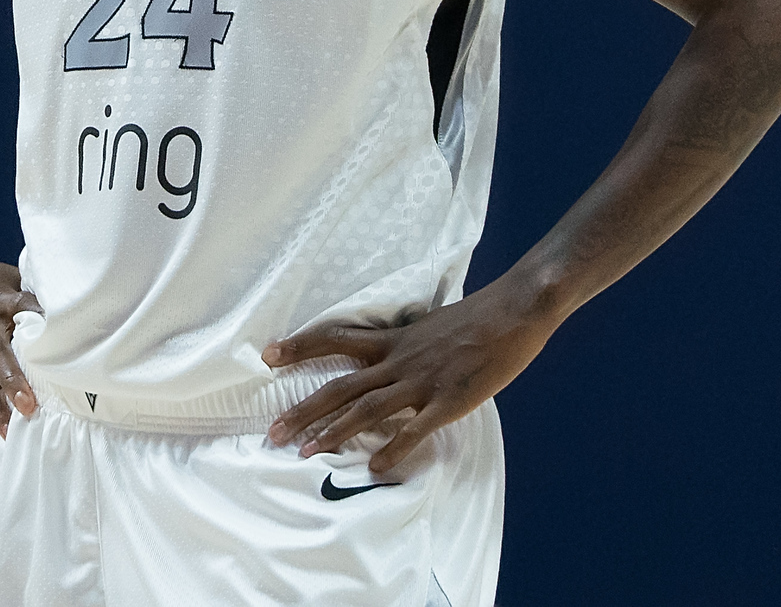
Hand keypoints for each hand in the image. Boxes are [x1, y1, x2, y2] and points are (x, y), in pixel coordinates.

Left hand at [264, 276, 552, 475]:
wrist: (514, 310)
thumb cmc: (476, 317)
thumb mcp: (429, 325)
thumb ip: (406, 343)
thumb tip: (389, 354)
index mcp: (393, 339)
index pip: (335, 338)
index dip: (300, 345)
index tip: (267, 355)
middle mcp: (399, 360)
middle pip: (340, 386)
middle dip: (303, 409)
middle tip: (272, 431)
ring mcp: (422, 381)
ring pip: (366, 409)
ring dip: (332, 432)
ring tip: (304, 452)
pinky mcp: (448, 401)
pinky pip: (415, 429)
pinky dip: (393, 450)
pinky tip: (373, 469)